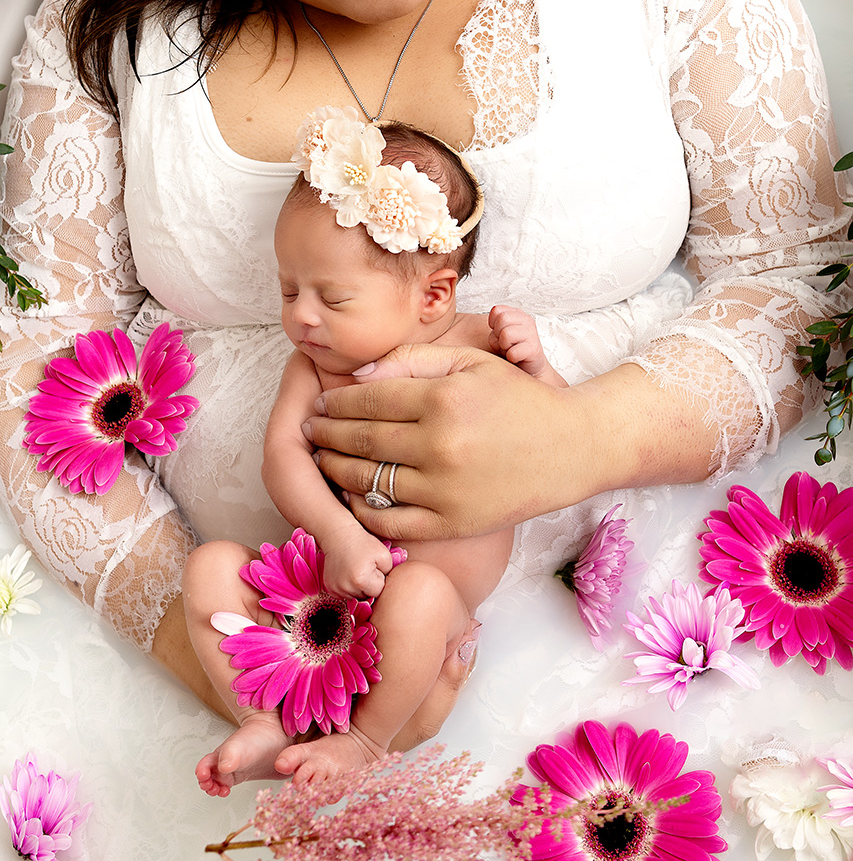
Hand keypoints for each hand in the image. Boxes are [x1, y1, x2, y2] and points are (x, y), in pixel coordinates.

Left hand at [306, 343, 591, 541]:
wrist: (570, 449)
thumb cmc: (516, 398)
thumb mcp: (469, 362)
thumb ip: (412, 361)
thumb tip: (356, 377)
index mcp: (443, 400)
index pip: (368, 399)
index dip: (337, 401)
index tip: (321, 402)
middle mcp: (441, 446)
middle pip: (361, 439)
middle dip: (327, 433)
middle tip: (311, 429)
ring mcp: (445, 490)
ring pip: (368, 481)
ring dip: (336, 469)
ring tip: (323, 458)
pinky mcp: (452, 524)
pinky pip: (391, 520)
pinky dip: (363, 509)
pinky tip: (352, 495)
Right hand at [320, 525, 394, 599]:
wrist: (340, 535)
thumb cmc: (363, 543)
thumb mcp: (384, 554)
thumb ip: (390, 573)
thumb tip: (388, 587)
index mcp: (361, 580)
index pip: (378, 592)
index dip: (380, 580)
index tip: (376, 568)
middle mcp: (346, 588)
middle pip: (366, 596)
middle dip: (370, 585)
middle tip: (366, 567)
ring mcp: (336, 589)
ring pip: (356, 596)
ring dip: (359, 587)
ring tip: (357, 569)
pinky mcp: (331, 589)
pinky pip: (346, 595)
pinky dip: (349, 587)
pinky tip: (349, 573)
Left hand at [488, 303, 546, 374]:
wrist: (531, 367)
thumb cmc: (513, 349)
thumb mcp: (500, 334)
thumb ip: (495, 326)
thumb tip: (493, 328)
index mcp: (517, 314)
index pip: (497, 310)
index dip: (492, 323)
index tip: (498, 332)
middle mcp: (526, 320)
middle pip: (501, 319)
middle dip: (498, 334)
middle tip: (505, 343)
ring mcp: (532, 334)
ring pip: (506, 334)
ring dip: (504, 346)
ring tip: (510, 349)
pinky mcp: (534, 349)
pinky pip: (513, 352)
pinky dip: (510, 357)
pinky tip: (516, 357)